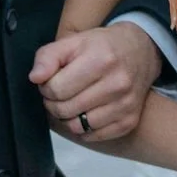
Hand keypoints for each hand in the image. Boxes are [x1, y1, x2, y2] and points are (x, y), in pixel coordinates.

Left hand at [31, 23, 161, 141]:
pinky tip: (85, 112)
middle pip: (65, 109)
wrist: (141, 52)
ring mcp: (125, 105)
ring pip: (77, 127)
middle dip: (54, 103)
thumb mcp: (74, 41)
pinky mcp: (129, 121)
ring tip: (71, 102)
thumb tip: (35, 78)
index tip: (51, 81)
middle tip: (59, 93)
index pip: (56, 89)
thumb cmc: (103, 46)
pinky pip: (93, 135)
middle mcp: (117, 84)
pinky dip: (83, 127)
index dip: (46, 87)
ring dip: (67, 117)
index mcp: (100, 60)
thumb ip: (48, 56)